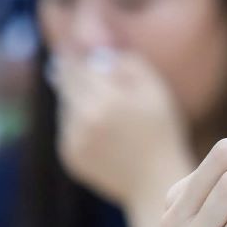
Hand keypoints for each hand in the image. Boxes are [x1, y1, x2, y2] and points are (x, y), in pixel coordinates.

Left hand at [53, 49, 192, 206]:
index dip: (75, 54)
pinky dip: (77, 123)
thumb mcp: (155, 91)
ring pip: (65, 106)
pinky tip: (100, 129)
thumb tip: (101, 53)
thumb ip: (128, 64)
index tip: (71, 45)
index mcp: (108, 100)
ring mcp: (74, 140)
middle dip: (68, 71)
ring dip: (75, 99)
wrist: (155, 181)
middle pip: (65, 83)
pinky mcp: (69, 156)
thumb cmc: (161, 131)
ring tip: (98, 104)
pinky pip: (66, 128)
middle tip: (68, 61)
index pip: (79, 66)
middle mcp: (85, 120)